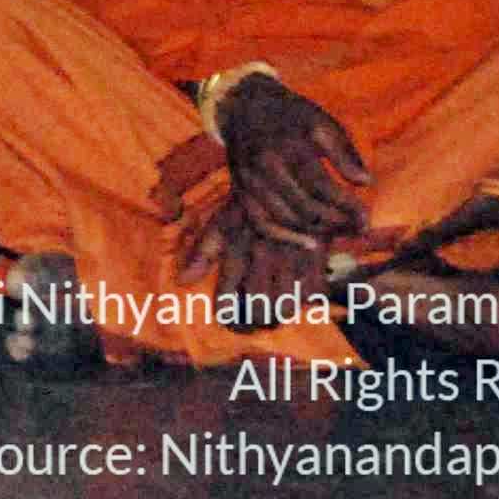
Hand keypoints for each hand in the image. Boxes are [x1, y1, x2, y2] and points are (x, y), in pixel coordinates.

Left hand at [179, 193, 329, 331]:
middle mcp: (264, 257)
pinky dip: (302, 302)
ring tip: (271, 313)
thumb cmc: (247, 206)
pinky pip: (311, 296)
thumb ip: (202, 253)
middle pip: (258, 311)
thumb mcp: (220, 224)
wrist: (284, 175)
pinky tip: (293, 296)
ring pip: (285, 308)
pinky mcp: (317, 257)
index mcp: (236, 249)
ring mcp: (292, 259)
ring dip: (277, 315)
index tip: (228, 320)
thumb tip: (182, 281)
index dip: (227, 317)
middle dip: (252, 323)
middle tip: (250, 323)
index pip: (227, 299)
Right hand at [216, 73, 370, 245]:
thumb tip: (366, 182)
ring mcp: (251, 180)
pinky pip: (261, 223)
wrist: (244, 106)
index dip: (349, 208)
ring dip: (317, 231)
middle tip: (357, 228)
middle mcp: (267, 165)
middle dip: (337, 223)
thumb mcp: (322, 122)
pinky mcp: (241, 190)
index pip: (324, 188)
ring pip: (287, 219)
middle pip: (306, 207)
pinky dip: (286, 238)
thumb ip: (345, 152)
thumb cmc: (292, 116)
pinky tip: (310, 242)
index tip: (367, 219)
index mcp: (290, 145)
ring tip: (339, 231)